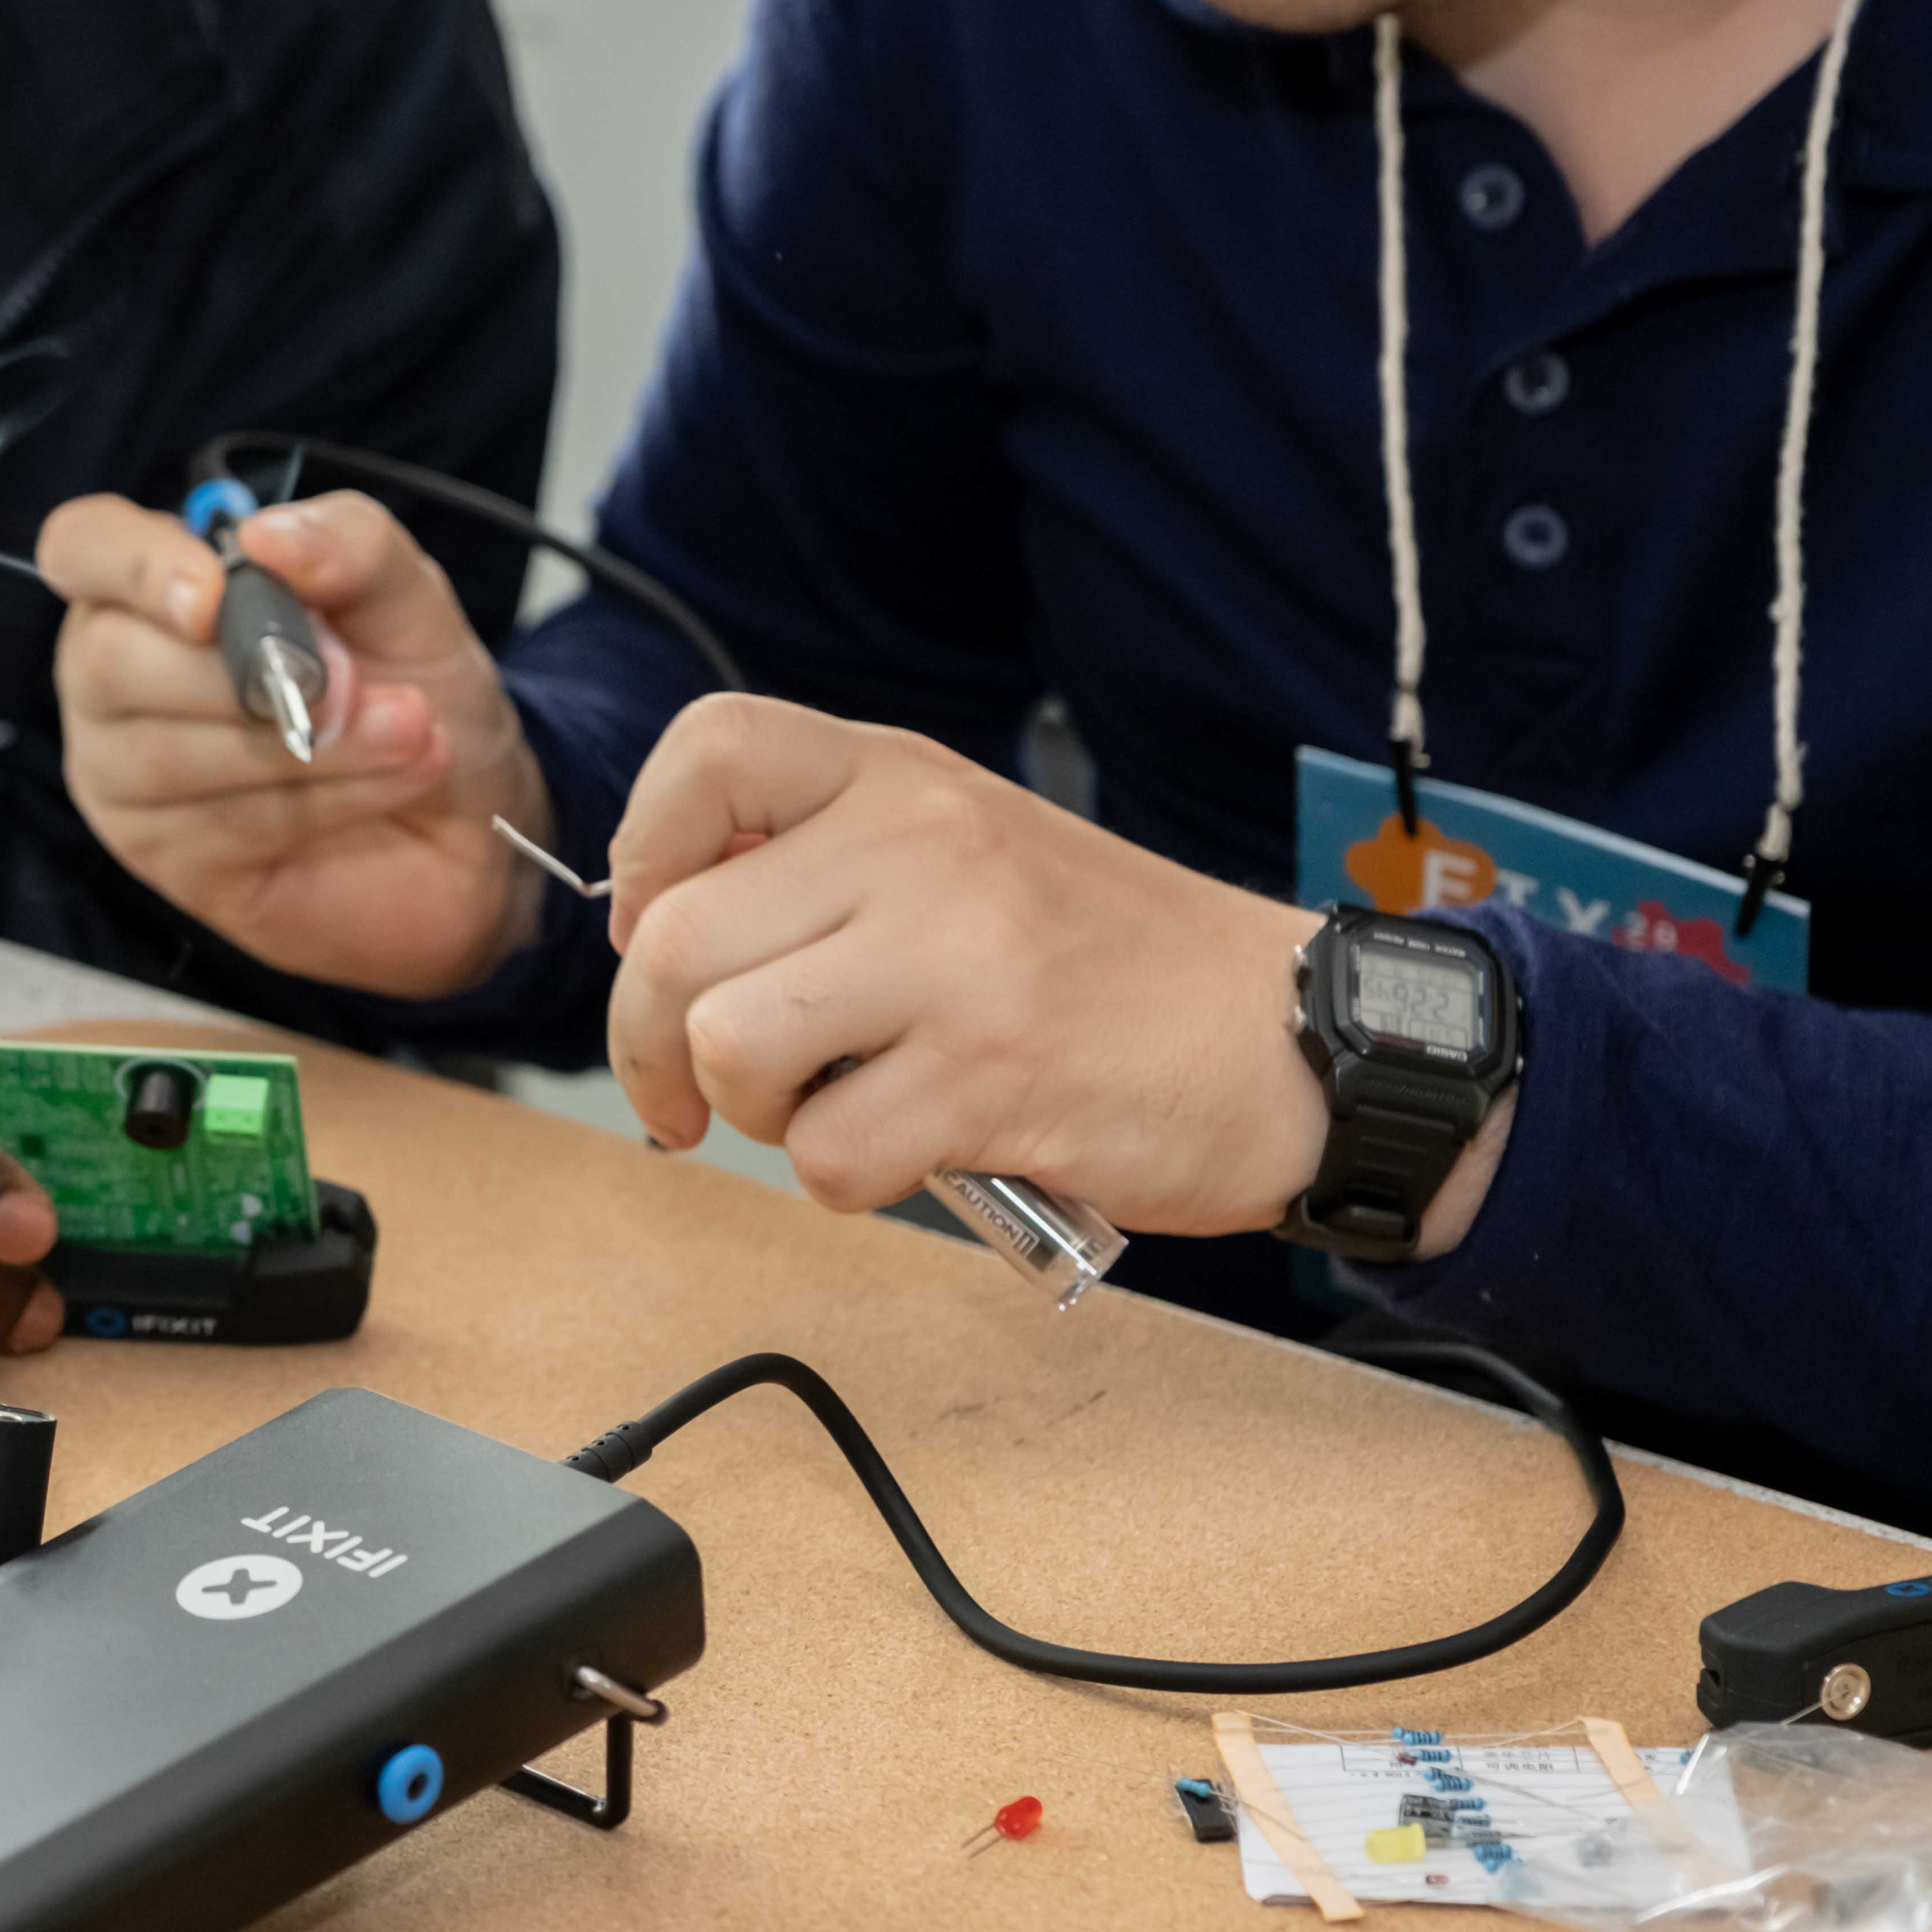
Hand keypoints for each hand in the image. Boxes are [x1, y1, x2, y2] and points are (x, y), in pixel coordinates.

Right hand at [39, 491, 544, 995]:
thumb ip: (351, 545)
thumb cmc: (411, 693)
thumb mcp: (408, 599)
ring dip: (308, 743)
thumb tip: (268, 535)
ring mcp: (126, 777)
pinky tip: (388, 784)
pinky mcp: (168, 860)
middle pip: (110, 661)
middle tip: (354, 679)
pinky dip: (323, 800)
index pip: (82, 546)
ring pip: (167, 754)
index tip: (215, 596)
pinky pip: (222, 826)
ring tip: (407, 731)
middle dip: (245, 671)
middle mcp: (115, 677)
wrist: (468, 823)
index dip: (134, 565)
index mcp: (157, 587)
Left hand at [603, 696, 1362, 1236]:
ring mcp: (958, 959)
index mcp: (901, 778)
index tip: (661, 933)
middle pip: (678, 943)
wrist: (1286, 1034)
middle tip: (690, 1092)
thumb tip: (661, 930)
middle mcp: (920, 845)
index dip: (645, 852)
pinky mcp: (993, 1078)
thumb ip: (823, 864)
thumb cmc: (1104, 961)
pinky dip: (848, 1182)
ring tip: (830, 1108)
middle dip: (652, 1045)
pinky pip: (827, 1157)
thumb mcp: (962, 850)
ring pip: (730, 1049)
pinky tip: (918, 1149)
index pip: (709, 749)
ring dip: (752, 1114)